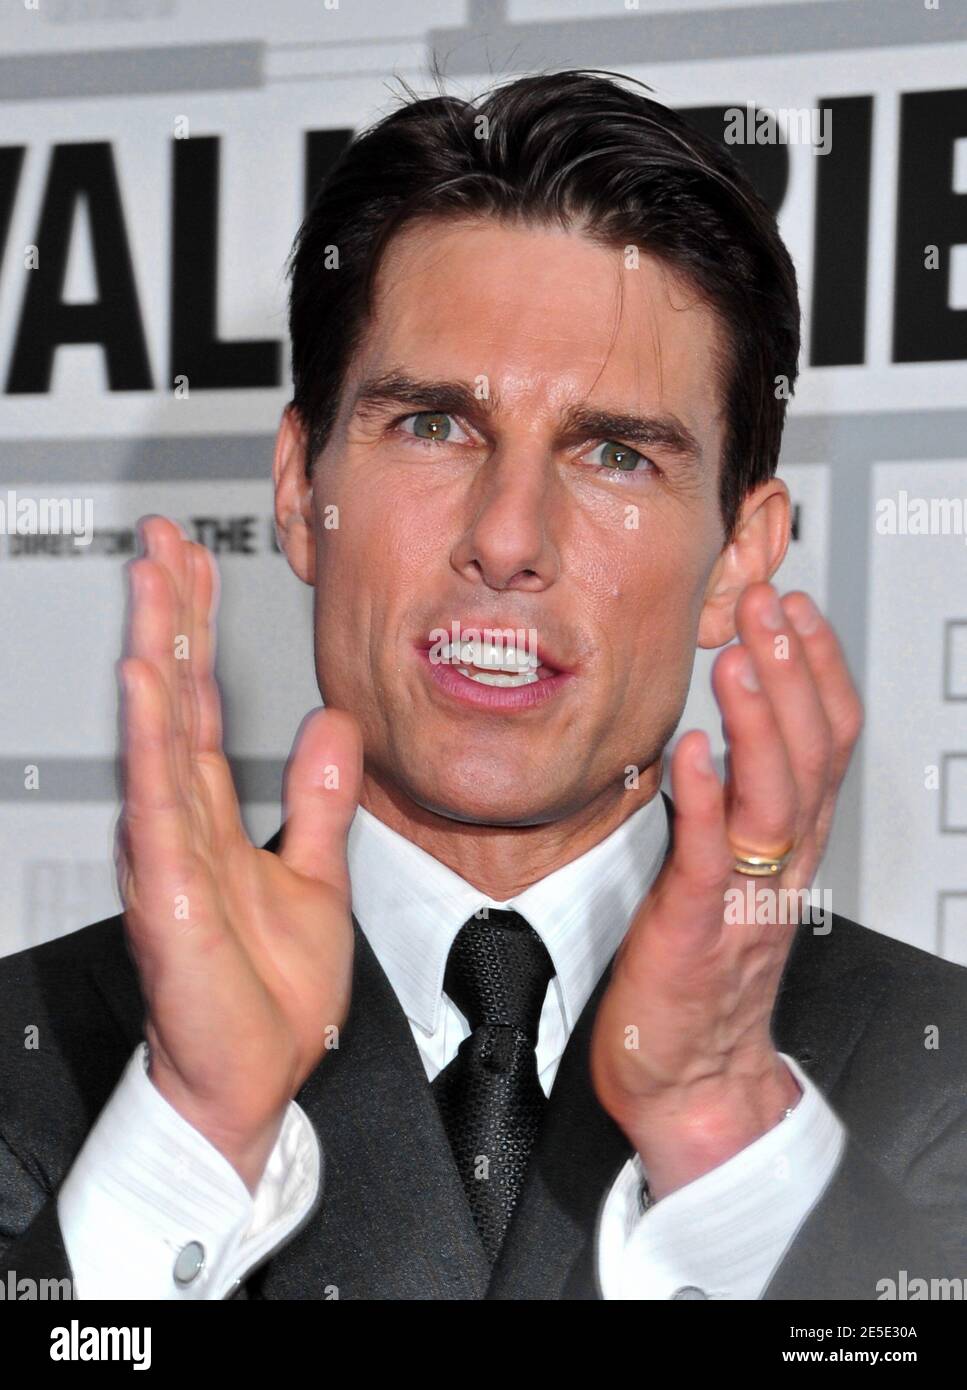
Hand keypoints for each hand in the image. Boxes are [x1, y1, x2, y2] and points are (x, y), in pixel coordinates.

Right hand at [116, 516, 361, 1191]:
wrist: (257, 1076)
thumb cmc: (270, 993)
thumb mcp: (316, 871)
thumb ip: (318, 798)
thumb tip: (334, 727)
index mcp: (215, 811)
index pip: (204, 699)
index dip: (198, 630)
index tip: (195, 564)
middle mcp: (183, 818)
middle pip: (173, 695)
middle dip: (168, 613)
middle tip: (161, 538)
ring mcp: (169, 847)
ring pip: (157, 728)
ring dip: (152, 649)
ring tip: (149, 580)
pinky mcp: (168, 886)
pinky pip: (158, 797)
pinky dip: (150, 735)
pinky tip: (143, 678)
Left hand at [590, 583, 862, 1198]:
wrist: (692, 1081)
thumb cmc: (700, 980)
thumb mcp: (730, 878)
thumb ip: (733, 813)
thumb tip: (715, 742)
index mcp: (788, 851)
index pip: (827, 745)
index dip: (817, 673)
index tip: (795, 611)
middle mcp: (779, 867)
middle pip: (812, 756)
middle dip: (793, 670)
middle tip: (770, 603)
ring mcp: (744, 896)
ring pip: (774, 797)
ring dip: (760, 719)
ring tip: (741, 654)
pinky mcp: (696, 930)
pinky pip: (708, 857)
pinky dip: (705, 800)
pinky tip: (692, 751)